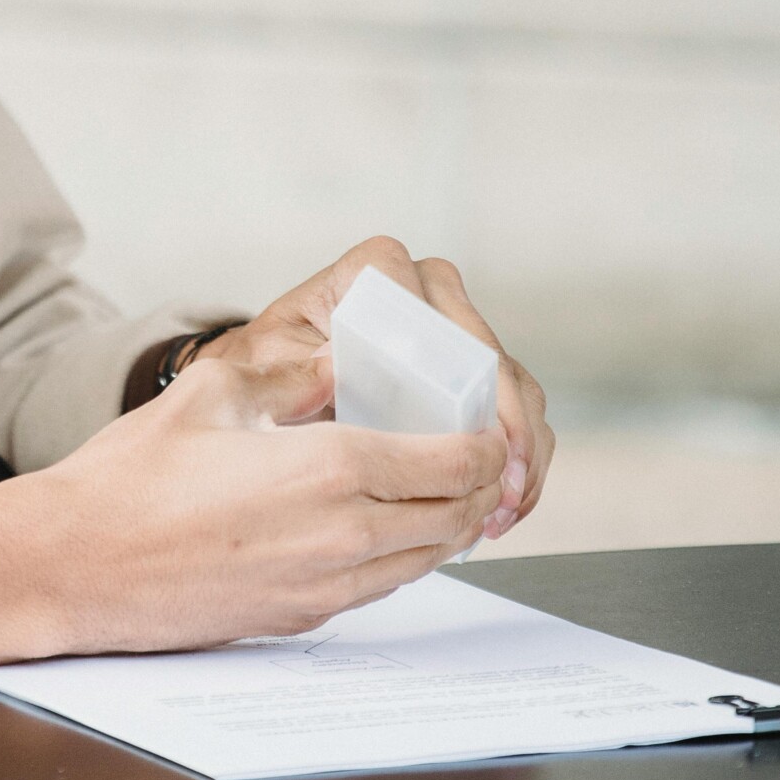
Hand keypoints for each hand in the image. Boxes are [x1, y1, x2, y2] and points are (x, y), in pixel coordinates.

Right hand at [0, 352, 509, 676]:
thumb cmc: (127, 479)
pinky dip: (398, 557)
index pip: (453, 463)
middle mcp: (342, 537)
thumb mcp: (213, 393)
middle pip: (454, 518)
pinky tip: (376, 528)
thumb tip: (339, 360)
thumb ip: (290, 373)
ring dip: (442, 526)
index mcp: (330, 469)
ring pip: (425, 561)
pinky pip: (379, 588)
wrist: (70, 566)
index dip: (484, 444)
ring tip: (434, 491)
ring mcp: (324, 587)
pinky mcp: (299, 619)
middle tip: (472, 458)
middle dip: (476, 488)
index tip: (484, 427)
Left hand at [192, 236, 552, 537]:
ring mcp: (456, 330)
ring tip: (504, 504)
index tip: (465, 425)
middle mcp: (424, 291)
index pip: (432, 308)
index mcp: (374, 274)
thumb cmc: (264, 376)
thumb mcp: (260, 371)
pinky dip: (519, 458)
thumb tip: (333, 368)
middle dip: (505, 423)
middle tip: (501, 479)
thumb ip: (290, 369)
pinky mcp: (474, 370)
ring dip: (520, 450)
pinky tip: (507, 500)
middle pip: (488, 352)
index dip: (461, 367)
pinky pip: (517, 409)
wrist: (266, 394)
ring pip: (514, 384)